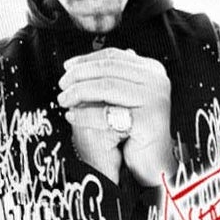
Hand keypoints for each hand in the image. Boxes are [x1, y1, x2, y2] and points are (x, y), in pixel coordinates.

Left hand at [59, 49, 173, 186]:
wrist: (153, 163)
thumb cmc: (136, 133)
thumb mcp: (121, 99)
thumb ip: (107, 80)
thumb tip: (77, 66)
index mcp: (152, 71)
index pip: (114, 56)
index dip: (86, 60)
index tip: (68, 67)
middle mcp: (156, 82)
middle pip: (109, 69)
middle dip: (79, 75)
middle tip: (62, 85)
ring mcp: (154, 99)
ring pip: (106, 87)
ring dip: (78, 92)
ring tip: (64, 100)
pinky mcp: (148, 120)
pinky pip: (108, 114)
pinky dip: (85, 114)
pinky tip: (72, 116)